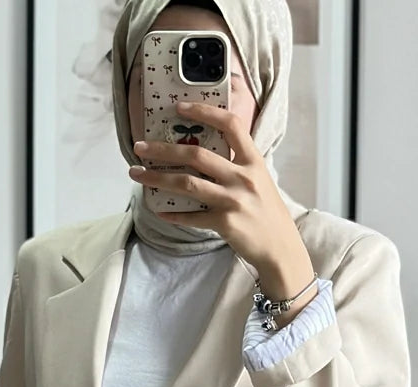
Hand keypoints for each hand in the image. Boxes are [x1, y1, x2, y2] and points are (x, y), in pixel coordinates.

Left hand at [129, 100, 309, 280]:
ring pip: (187, 184)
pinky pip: (192, 217)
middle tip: (140, 147)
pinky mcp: (225, 223)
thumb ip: (237, 165)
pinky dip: (173, 214)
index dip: (204, 112)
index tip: (179, 107)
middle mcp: (242, 178)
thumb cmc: (268, 213)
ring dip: (157, 179)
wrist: (281, 248)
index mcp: (253, 161)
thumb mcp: (260, 180)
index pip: (230, 125)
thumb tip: (203, 154)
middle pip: (196, 155)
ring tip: (136, 174)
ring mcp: (233, 201)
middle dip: (163, 150)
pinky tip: (159, 211)